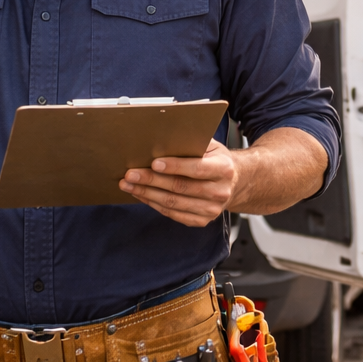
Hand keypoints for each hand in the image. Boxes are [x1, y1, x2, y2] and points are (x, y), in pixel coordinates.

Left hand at [120, 139, 237, 226]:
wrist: (233, 182)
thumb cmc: (216, 160)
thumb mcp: (210, 146)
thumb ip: (191, 143)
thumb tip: (162, 140)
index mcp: (223, 169)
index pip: (196, 168)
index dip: (174, 166)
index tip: (154, 163)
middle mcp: (220, 192)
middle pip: (180, 187)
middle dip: (152, 180)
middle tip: (131, 174)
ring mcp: (211, 209)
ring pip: (173, 203)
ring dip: (147, 194)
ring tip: (129, 185)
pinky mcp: (202, 220)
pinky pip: (173, 214)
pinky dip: (154, 204)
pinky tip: (142, 195)